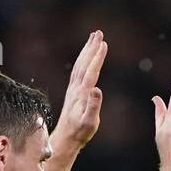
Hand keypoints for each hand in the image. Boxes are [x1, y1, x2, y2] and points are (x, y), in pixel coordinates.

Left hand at [54, 30, 107, 150]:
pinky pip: (78, 71)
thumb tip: (97, 89)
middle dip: (91, 47)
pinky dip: (83, 60)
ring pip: (80, 65)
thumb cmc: (80, 132)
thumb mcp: (89, 122)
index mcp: (82, 93)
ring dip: (87, 50)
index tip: (104, 43)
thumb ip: (93, 105)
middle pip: (84, 63)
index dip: (97, 57)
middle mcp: (76, 88)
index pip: (91, 71)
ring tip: (93, 38)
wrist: (66, 138)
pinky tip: (86, 57)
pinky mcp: (73, 92)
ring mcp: (73, 89)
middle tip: (98, 33)